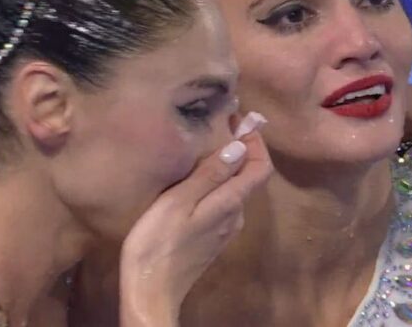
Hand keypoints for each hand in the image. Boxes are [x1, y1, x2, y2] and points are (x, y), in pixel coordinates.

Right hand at [119, 113, 271, 326]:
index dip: (257, 141)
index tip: (239, 120)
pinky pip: (222, 203)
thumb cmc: (158, 243)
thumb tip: (240, 146)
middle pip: (249, 177)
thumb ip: (210, 174)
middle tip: (220, 126)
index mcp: (230, 203)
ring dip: (227, 167)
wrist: (150, 292)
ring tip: (203, 148)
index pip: (261, 167)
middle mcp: (235, 215)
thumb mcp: (179, 202)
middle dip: (241, 149)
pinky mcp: (211, 239)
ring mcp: (224, 229)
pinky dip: (216, 184)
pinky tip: (195, 180)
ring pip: (234, 190)